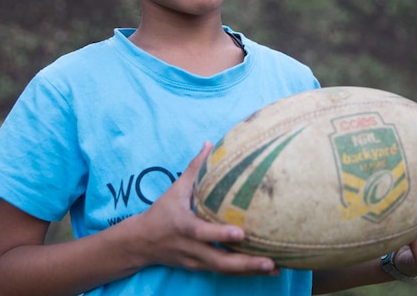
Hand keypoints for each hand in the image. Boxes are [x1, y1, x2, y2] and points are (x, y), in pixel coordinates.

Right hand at [128, 141, 278, 275]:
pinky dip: (244, 272)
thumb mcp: (175, 190)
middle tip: (270, 262)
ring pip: (224, 270)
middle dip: (245, 264)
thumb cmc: (161, 212)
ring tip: (276, 269)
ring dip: (250, 271)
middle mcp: (190, 248)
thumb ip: (194, 169)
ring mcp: (195, 261)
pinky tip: (265, 270)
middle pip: (219, 262)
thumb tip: (209, 143)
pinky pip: (223, 272)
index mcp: (183, 226)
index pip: (202, 233)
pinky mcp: (199, 268)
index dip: (220, 235)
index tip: (241, 234)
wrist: (140, 244)